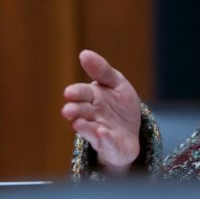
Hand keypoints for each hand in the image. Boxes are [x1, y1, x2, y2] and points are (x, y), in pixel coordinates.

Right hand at [61, 50, 141, 173]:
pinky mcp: (109, 145)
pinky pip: (106, 142)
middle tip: (68, 110)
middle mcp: (92, 115)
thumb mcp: (117, 84)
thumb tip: (83, 53)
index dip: (77, 92)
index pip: (82, 93)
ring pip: (89, 129)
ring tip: (78, 123)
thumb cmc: (120, 106)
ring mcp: (99, 131)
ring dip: (84, 126)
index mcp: (93, 97)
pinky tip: (102, 132)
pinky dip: (104, 138)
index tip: (69, 92)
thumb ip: (102, 70)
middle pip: (82, 111)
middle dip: (75, 110)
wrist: (131, 133)